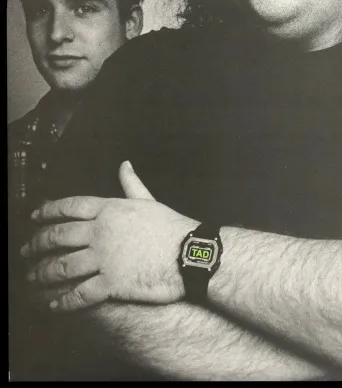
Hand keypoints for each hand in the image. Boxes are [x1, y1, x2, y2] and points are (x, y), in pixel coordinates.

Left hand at [21, 161, 197, 310]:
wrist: (189, 252)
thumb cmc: (171, 226)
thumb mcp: (148, 201)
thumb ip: (131, 184)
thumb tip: (124, 165)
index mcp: (109, 209)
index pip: (70, 206)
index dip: (48, 211)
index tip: (34, 216)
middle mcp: (101, 232)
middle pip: (58, 236)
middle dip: (37, 244)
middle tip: (26, 250)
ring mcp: (104, 258)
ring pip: (62, 266)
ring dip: (42, 274)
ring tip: (33, 278)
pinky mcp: (110, 283)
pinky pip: (79, 294)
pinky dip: (63, 301)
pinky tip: (55, 303)